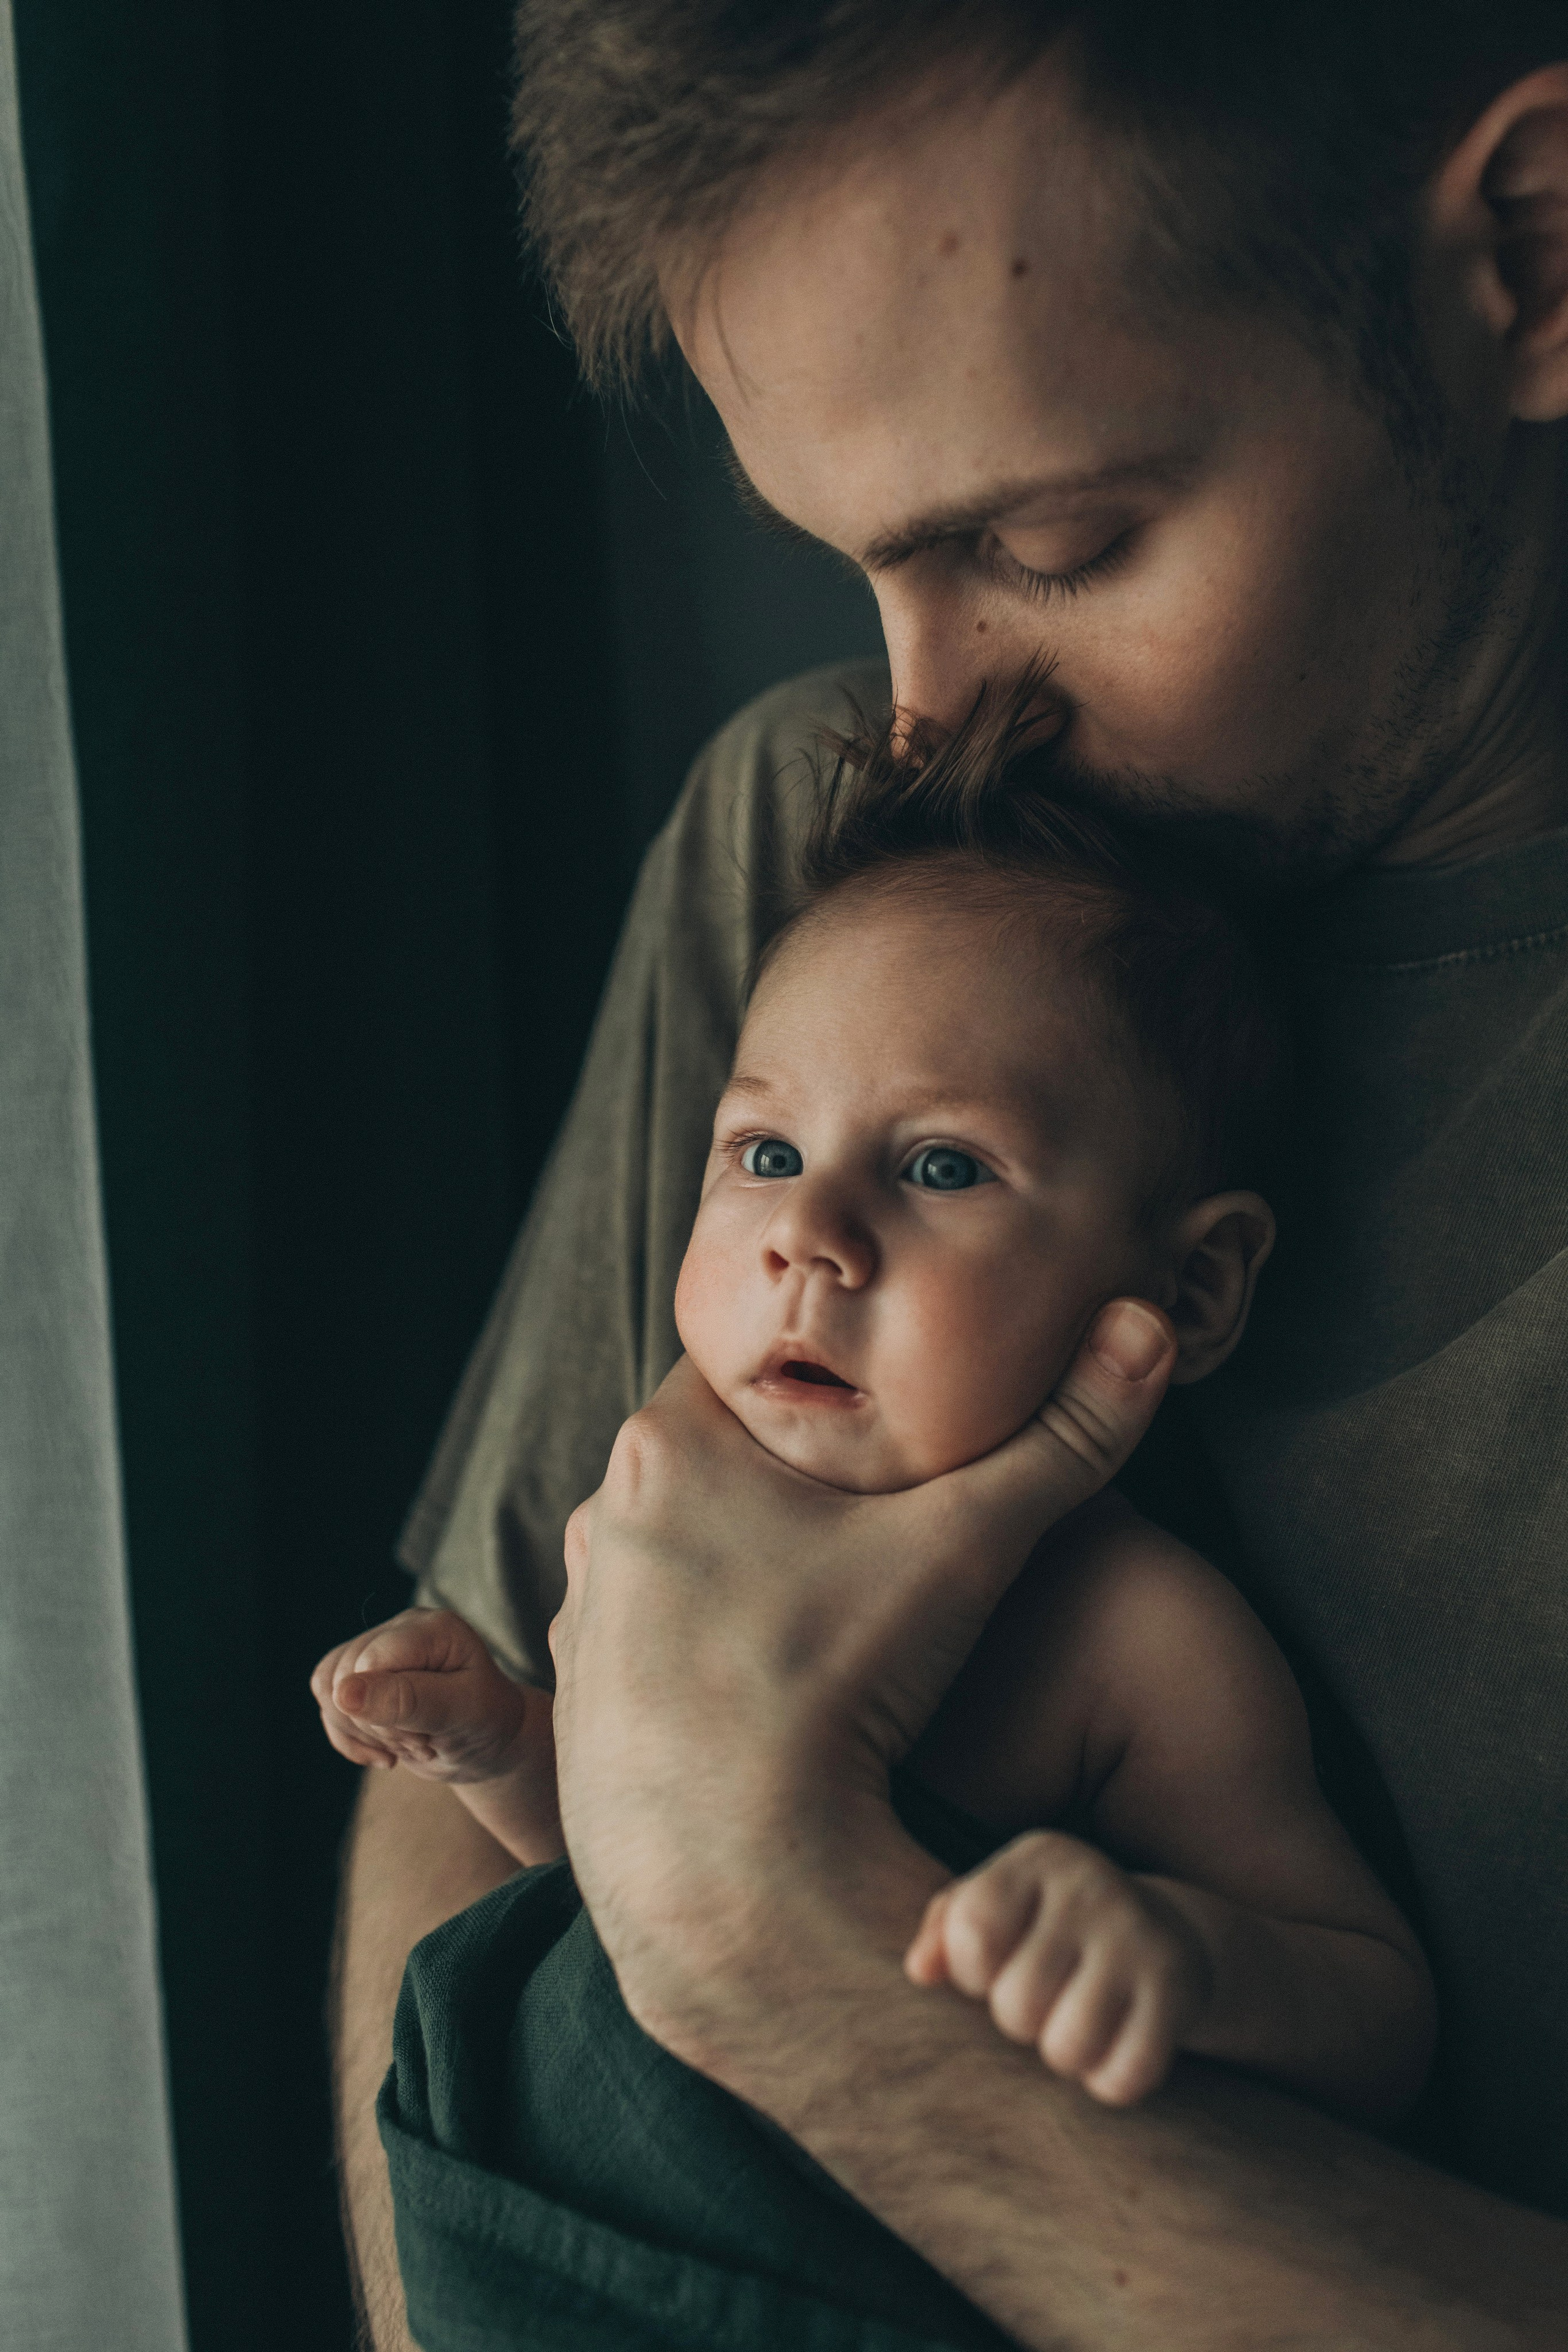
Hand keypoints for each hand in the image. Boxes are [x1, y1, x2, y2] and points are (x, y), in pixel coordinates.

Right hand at [311, 1606, 536, 1783]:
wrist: (490, 1742)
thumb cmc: (487, 1722)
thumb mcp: (460, 1714)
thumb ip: (407, 1700)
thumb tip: (344, 1693)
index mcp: (433, 1627)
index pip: (370, 1661)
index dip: (385, 1711)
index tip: (427, 1737)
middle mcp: (400, 1628)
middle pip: (345, 1677)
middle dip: (378, 1727)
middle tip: (423, 1743)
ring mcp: (378, 1650)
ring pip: (329, 1691)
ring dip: (363, 1734)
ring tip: (409, 1744)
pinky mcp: (361, 1675)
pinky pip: (327, 1705)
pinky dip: (350, 1739)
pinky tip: (384, 1752)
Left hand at [550, 1299, 1175, 2056]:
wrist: (732, 1876)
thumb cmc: (836, 1686)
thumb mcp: (964, 1548)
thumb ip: (1062, 1439)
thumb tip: (1148, 1327)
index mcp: (672, 1442)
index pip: (759, 1371)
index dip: (834, 1392)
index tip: (889, 1428)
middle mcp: (602, 1513)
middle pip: (723, 1458)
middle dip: (796, 1476)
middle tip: (878, 1520)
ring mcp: (583, 1610)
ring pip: (686, 1547)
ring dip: (747, 1561)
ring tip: (832, 1609)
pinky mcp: (578, 1698)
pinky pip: (655, 1637)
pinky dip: (709, 1645)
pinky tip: (778, 1686)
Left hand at [905, 1830, 1211, 2106]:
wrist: (1166, 1933)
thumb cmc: (1050, 1926)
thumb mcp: (999, 1903)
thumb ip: (946, 1928)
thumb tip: (919, 1970)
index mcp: (1038, 1857)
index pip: (972, 1931)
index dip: (970, 1971)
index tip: (993, 1968)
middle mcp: (1092, 1886)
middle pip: (1015, 2002)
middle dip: (1020, 2019)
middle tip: (1047, 1996)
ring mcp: (1139, 1937)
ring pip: (1066, 2048)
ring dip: (1064, 2054)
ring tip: (1076, 2019)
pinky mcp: (1178, 1990)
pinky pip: (1123, 2076)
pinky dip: (1111, 2080)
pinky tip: (1117, 2043)